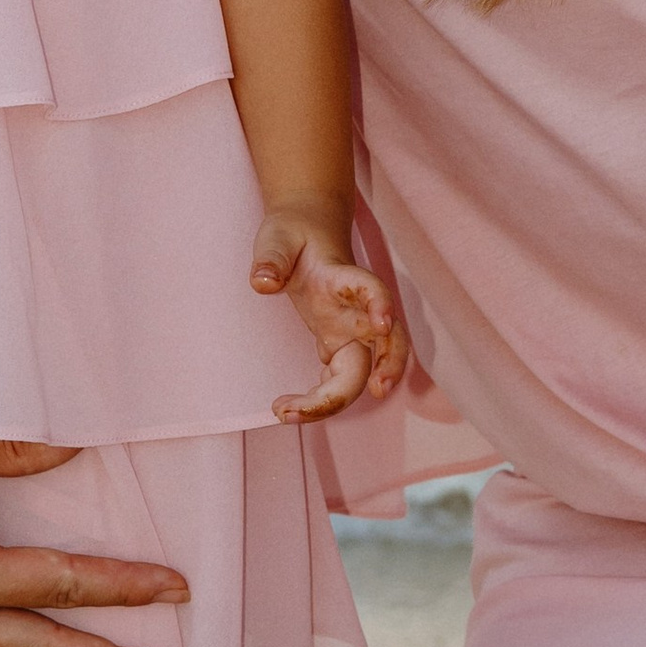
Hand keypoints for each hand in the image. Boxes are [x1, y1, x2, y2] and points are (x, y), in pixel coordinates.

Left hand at [252, 205, 408, 421]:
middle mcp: (356, 309)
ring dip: (342, 399)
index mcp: (344, 278)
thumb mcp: (277, 236)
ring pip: (366, 371)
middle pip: (382, 346)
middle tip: (320, 401)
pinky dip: (323, 399)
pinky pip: (341, 379)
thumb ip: (271, 257)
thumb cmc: (294, 233)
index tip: (383, 324)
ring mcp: (350, 329)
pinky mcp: (337, 343)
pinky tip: (291, 409)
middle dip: (370, 376)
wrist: (308, 231)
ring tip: (292, 415)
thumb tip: (263, 283)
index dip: (381, 304)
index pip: (372, 289)